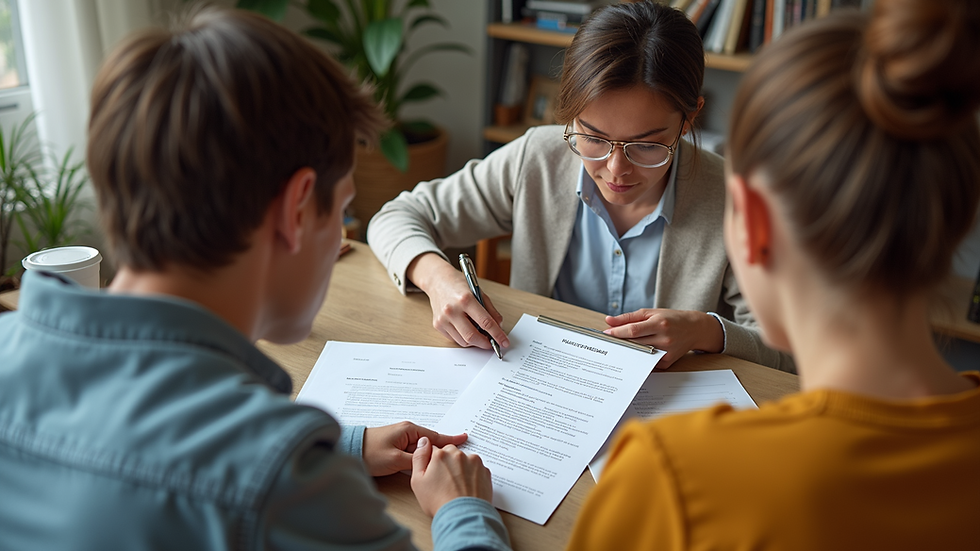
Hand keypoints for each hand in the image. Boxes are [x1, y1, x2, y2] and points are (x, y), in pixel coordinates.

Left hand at [362, 421, 466, 476]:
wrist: (349, 450)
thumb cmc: (370, 452)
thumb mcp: (395, 460)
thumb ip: (416, 461)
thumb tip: (431, 462)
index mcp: (409, 431)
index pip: (435, 436)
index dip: (450, 440)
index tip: (464, 437)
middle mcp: (407, 432)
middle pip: (430, 443)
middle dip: (442, 448)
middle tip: (458, 454)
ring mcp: (401, 439)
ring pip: (422, 449)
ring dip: (430, 455)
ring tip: (445, 461)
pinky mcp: (395, 447)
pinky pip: (413, 452)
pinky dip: (421, 457)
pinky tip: (426, 463)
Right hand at [407, 253, 509, 350]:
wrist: (437, 280)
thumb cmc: (458, 285)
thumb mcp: (479, 292)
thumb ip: (490, 310)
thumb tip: (499, 326)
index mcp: (465, 299)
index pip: (485, 322)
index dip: (497, 334)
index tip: (504, 342)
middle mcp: (452, 310)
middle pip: (472, 336)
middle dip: (485, 343)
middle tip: (492, 344)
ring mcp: (443, 319)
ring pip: (463, 341)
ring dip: (475, 342)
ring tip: (480, 335)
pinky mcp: (437, 325)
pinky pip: (455, 339)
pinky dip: (464, 338)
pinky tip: (467, 330)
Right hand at [411, 436, 493, 516]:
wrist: (463, 516)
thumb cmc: (439, 501)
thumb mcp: (418, 481)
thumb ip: (419, 458)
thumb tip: (423, 442)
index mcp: (441, 455)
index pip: (435, 451)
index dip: (433, 463)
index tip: (435, 474)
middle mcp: (458, 455)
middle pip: (451, 453)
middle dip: (448, 464)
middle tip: (445, 482)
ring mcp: (474, 462)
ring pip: (465, 460)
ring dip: (462, 468)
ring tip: (457, 487)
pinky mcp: (485, 471)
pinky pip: (477, 469)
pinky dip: (473, 476)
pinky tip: (467, 488)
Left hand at [604, 309, 723, 368]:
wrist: (694, 329)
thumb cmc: (671, 319)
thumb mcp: (651, 313)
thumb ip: (628, 317)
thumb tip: (609, 321)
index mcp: (659, 323)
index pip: (633, 330)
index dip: (618, 333)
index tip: (606, 334)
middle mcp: (664, 338)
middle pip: (635, 343)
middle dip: (620, 342)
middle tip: (609, 341)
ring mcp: (666, 352)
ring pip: (639, 353)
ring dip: (627, 351)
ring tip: (619, 346)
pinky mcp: (667, 362)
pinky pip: (647, 362)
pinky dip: (639, 358)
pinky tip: (633, 354)